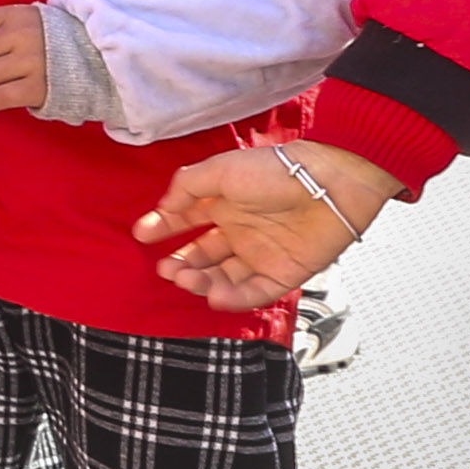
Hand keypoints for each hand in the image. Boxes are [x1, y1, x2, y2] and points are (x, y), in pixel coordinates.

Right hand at [135, 140, 404, 310]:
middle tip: (166, 270)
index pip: (186, 219)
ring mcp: (261, 254)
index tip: (141, 234)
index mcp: (224, 203)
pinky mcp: (283, 274)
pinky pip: (254, 292)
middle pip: (202, 254)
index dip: (163, 226)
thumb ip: (186, 187)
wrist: (328, 185)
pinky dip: (233, 298)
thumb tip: (164, 208)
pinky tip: (214, 297)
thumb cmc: (273, 172)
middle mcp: (240, 230)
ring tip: (185, 280)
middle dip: (181, 263)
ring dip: (201, 281)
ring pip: (223, 276)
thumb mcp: (219, 170)